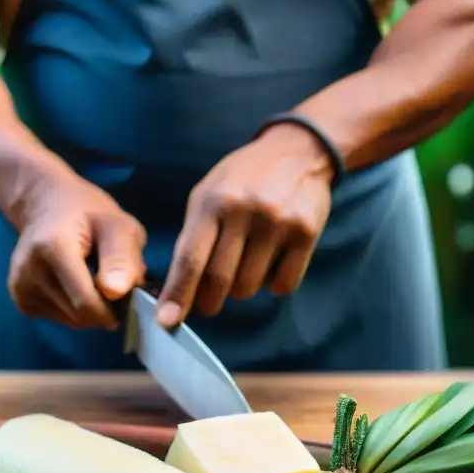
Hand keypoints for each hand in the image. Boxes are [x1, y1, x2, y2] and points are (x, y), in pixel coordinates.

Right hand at [8, 171, 146, 329]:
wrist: (45, 205)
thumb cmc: (88, 213)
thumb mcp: (118, 225)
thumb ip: (122, 257)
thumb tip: (116, 292)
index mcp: (53, 248)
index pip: (86, 303)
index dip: (114, 307)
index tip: (126, 290)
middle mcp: (29, 272)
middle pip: (79, 316)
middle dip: (104, 308)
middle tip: (112, 281)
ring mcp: (21, 288)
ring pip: (71, 321)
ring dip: (91, 309)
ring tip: (92, 279)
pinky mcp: (21, 300)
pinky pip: (60, 319)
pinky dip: (75, 309)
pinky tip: (75, 284)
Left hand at [156, 122, 332, 327]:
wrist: (298, 150)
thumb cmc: (243, 177)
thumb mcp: (208, 193)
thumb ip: (193, 235)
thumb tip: (179, 286)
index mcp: (212, 202)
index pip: (190, 259)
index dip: (178, 295)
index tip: (167, 322)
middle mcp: (244, 211)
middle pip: (219, 280)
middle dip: (208, 301)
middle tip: (208, 304)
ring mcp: (277, 222)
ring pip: (250, 286)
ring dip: (242, 289)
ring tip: (244, 267)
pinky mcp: (306, 232)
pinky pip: (283, 284)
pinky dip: (273, 285)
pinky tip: (271, 265)